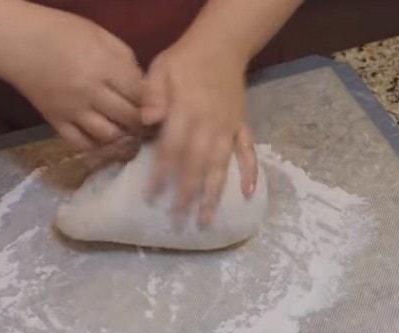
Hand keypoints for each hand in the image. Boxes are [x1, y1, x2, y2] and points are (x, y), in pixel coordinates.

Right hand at [0, 6, 143, 151]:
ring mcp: (71, 110)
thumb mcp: (101, 35)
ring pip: (108, 136)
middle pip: (128, 118)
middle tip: (146, 121)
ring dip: (123, 135)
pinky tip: (103, 137)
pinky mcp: (55, 122)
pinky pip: (82, 144)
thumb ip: (126, 60)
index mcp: (103, 66)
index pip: (140, 94)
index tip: (158, 104)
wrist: (16, 41)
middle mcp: (89, 92)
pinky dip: (97, 145)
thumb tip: (143, 86)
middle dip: (142, 121)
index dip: (153, 102)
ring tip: (127, 129)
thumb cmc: (61, 32)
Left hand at [141, 43, 257, 225]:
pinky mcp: (241, 126)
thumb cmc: (184, 61)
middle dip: (187, 195)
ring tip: (207, 219)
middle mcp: (210, 124)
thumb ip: (153, 94)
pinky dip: (250, 172)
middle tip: (178, 221)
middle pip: (197, 165)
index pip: (172, 149)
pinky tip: (248, 194)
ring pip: (221, 165)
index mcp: (187, 112)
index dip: (162, 174)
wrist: (221, 46)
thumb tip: (148, 119)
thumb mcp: (161, 68)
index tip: (151, 197)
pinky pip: (248, 151)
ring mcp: (228, 128)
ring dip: (214, 193)